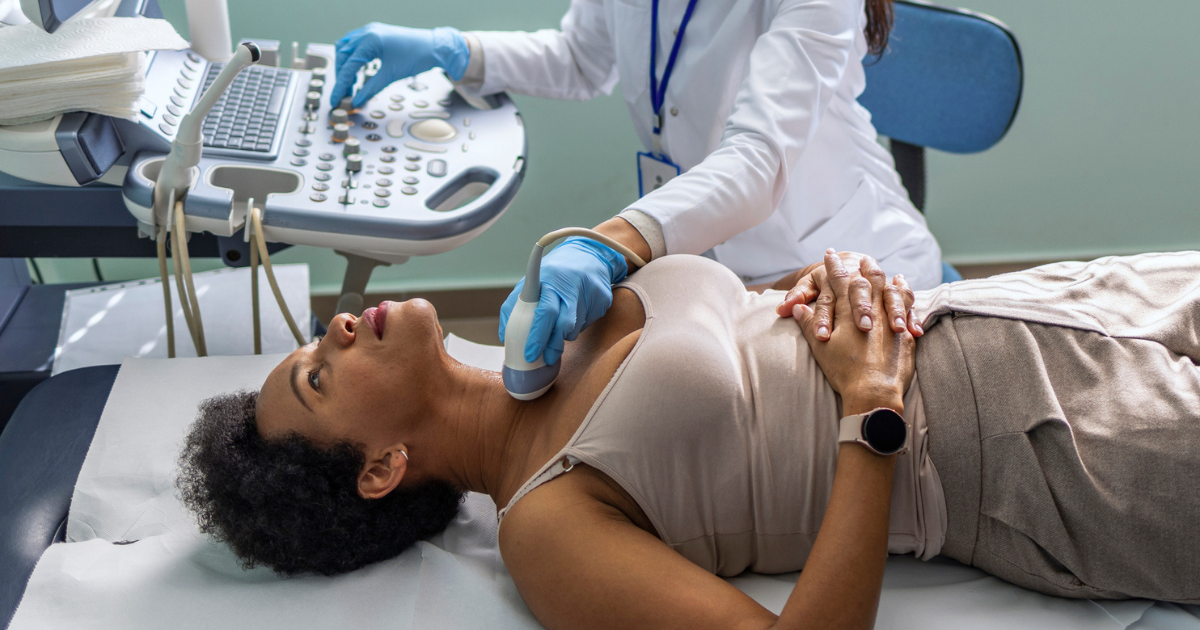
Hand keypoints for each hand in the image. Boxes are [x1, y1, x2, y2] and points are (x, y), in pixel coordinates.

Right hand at [330, 23, 469, 108]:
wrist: (434, 46)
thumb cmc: (416, 57)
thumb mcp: (391, 76)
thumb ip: (370, 89)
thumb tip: (356, 102)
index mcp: (369, 40)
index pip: (348, 65)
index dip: (340, 85)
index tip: (335, 100)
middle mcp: (367, 32)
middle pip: (343, 55)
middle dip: (342, 76)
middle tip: (344, 95)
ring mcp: (371, 31)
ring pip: (347, 48)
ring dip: (346, 66)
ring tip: (351, 85)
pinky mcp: (376, 34)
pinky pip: (356, 45)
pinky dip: (354, 59)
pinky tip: (358, 72)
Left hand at [499, 238, 628, 365]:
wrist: (589, 255)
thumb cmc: (554, 274)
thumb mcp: (531, 282)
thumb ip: (514, 306)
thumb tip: (505, 336)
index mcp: (548, 280)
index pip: (543, 312)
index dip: (537, 335)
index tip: (530, 354)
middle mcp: (570, 285)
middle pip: (562, 324)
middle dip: (552, 346)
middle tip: (545, 358)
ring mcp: (590, 292)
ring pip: (574, 328)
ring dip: (564, 336)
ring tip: (558, 326)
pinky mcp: (603, 299)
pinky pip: (587, 324)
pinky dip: (577, 327)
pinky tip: (575, 313)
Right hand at [792, 251, 914, 413]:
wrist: (874, 393)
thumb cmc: (844, 371)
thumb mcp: (821, 347)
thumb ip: (809, 323)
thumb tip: (797, 308)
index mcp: (848, 310)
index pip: (840, 279)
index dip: (833, 266)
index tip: (829, 254)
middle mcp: (871, 309)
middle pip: (867, 279)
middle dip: (860, 267)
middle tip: (857, 258)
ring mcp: (890, 318)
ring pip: (887, 288)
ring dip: (881, 275)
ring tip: (878, 268)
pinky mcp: (904, 332)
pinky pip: (906, 304)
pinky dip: (902, 291)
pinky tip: (901, 285)